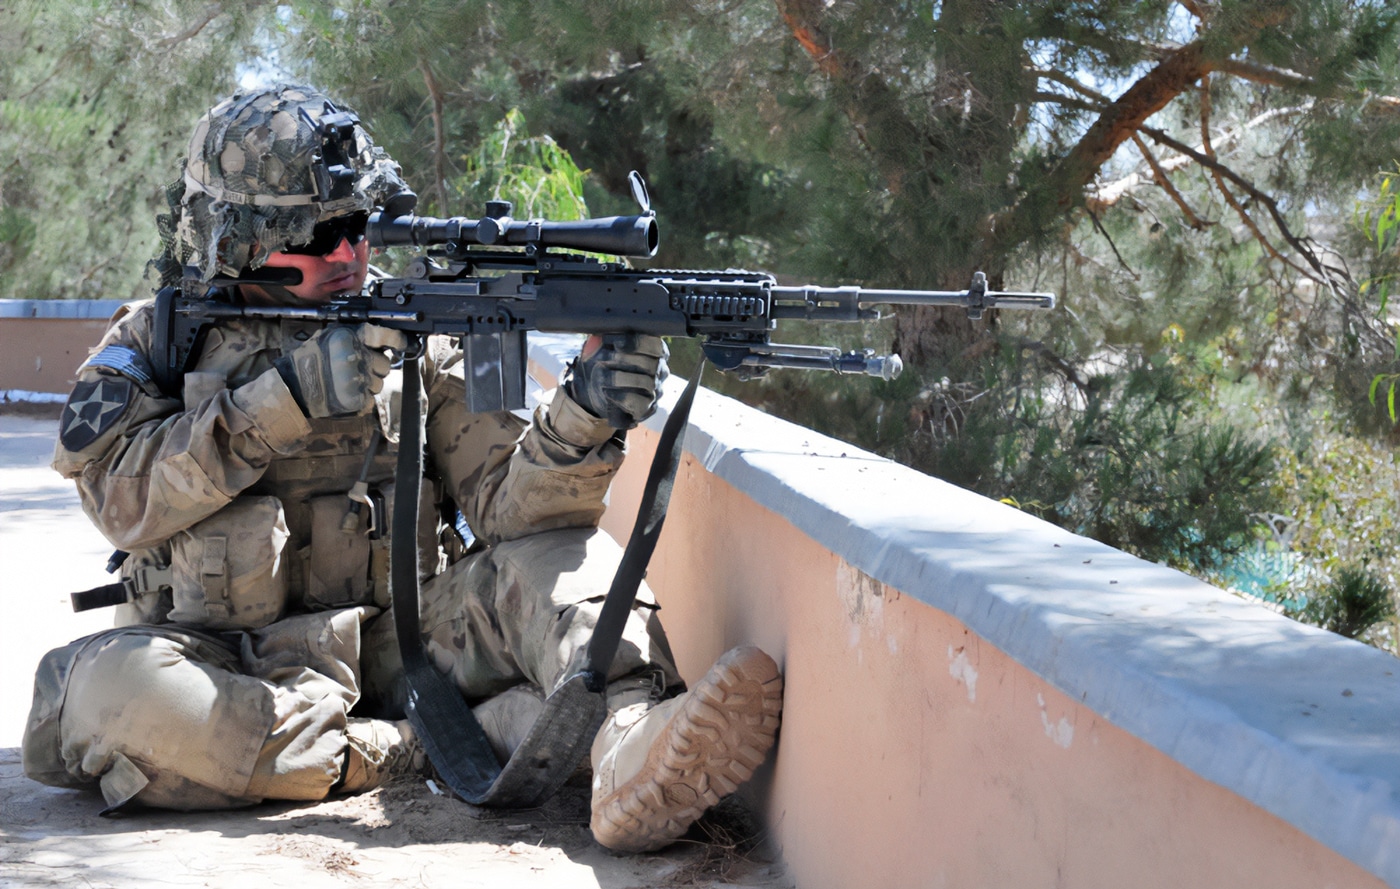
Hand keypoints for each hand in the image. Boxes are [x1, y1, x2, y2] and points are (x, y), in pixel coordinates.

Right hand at [275, 323, 406, 417]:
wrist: (293, 387)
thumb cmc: (311, 360)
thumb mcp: (329, 337)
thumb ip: (355, 335)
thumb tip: (382, 335)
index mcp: (348, 338)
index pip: (383, 336)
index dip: (396, 339)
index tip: (402, 343)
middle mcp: (355, 357)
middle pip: (385, 363)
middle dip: (376, 366)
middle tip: (359, 367)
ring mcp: (356, 379)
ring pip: (380, 383)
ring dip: (369, 383)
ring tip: (349, 380)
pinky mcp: (355, 398)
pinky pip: (370, 397)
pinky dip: (362, 396)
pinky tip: (347, 391)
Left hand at [564, 333, 668, 428]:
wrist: (596, 390)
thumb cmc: (604, 362)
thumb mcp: (601, 346)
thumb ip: (604, 338)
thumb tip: (601, 335)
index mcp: (655, 350)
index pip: (655, 345)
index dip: (637, 343)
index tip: (616, 344)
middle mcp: (660, 370)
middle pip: (651, 364)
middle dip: (626, 359)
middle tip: (605, 357)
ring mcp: (656, 390)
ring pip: (646, 383)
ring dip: (620, 377)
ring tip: (601, 374)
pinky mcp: (647, 408)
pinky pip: (639, 403)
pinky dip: (621, 397)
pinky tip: (606, 391)